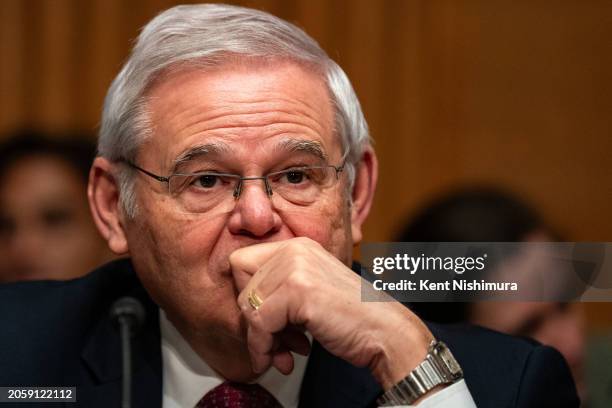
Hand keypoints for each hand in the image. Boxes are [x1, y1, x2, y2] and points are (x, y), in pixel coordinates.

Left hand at [230, 237, 433, 388]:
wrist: (385, 332)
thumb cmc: (351, 318)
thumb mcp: (309, 293)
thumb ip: (278, 292)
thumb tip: (241, 313)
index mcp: (297, 246)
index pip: (241, 263)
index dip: (247, 296)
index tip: (266, 323)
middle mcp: (294, 249)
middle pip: (240, 284)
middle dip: (253, 321)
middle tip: (275, 344)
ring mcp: (296, 266)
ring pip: (247, 305)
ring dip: (260, 340)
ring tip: (283, 355)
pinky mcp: (299, 289)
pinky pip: (259, 322)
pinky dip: (265, 348)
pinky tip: (285, 360)